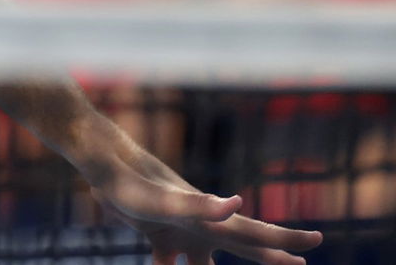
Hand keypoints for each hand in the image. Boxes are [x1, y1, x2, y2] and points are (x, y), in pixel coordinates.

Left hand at [76, 117, 322, 264]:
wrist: (102, 164)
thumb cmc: (133, 184)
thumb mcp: (167, 201)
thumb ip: (202, 206)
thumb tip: (237, 204)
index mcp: (210, 220)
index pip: (256, 234)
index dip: (286, 241)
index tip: (317, 240)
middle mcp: (200, 224)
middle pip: (242, 245)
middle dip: (269, 256)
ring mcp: (179, 229)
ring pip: (205, 262)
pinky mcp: (154, 231)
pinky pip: (168, 261)